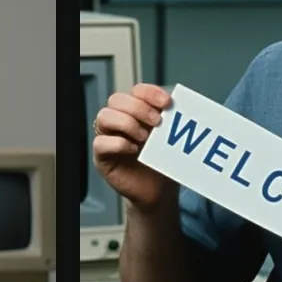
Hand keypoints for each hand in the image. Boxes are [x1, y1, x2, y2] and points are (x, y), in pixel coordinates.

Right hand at [91, 83, 180, 214]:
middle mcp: (118, 120)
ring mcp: (108, 137)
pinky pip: (100, 143)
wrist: (159, 191)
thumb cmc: (163, 162)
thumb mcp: (170, 138)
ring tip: (144, 138)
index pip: (136, 90)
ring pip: (104, 116)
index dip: (150, 93)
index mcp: (135, 111)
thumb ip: (171, 121)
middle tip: (157, 122)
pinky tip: (134, 150)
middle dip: (138, 108)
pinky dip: (118, 144)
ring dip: (126, 123)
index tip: (167, 103)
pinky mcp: (102, 156)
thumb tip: (180, 105)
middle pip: (117, 99)